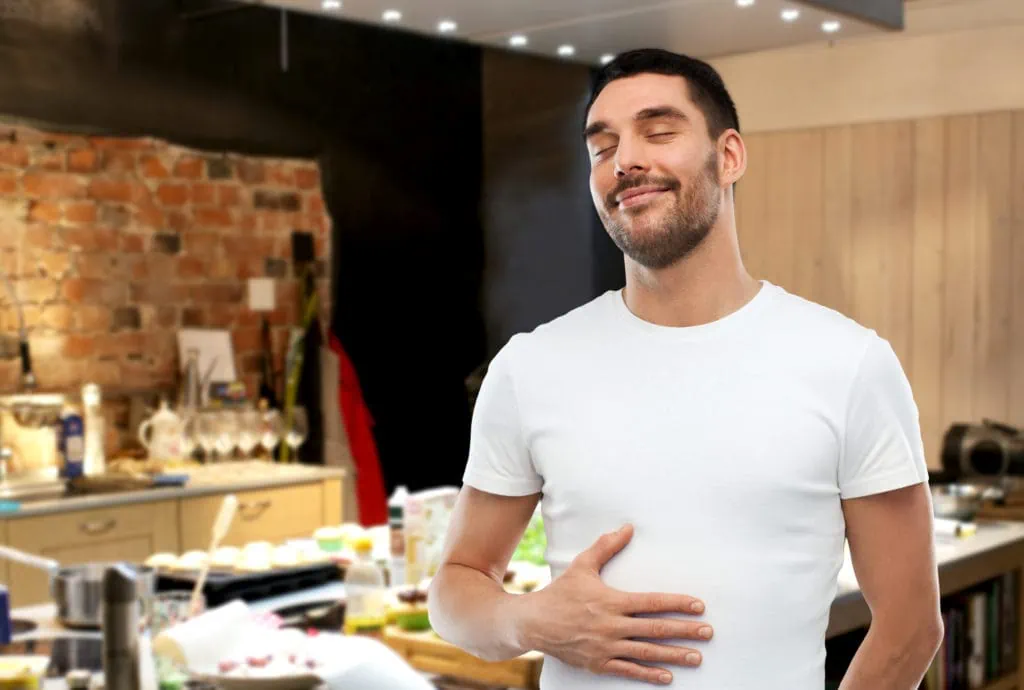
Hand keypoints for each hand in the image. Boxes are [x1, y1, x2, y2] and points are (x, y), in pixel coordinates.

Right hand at [514, 524, 711, 684]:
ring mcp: (606, 647)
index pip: (652, 602)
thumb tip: (627, 528)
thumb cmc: (560, 592)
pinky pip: (628, 670)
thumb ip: (606, 547)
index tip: (699, 606)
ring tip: (697, 657)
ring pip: (647, 652)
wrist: (534, 623)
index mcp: (611, 601)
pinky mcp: (598, 663)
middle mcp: (612, 626)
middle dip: (685, 631)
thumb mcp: (582, 566)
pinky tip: (667, 676)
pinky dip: (649, 674)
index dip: (678, 603)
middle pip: (656, 629)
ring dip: (674, 655)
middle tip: (708, 633)